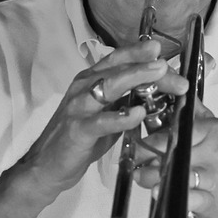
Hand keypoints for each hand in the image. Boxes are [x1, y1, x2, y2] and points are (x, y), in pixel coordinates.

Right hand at [14, 40, 187, 197]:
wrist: (47, 165)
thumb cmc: (81, 137)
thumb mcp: (108, 113)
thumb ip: (128, 99)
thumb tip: (161, 89)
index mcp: (91, 79)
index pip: (119, 59)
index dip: (141, 53)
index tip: (164, 52)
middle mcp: (84, 87)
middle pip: (119, 68)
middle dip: (147, 65)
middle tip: (169, 65)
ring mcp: (79, 107)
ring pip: (109, 85)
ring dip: (136, 77)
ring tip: (159, 73)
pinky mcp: (77, 130)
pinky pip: (101, 121)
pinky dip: (121, 116)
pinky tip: (138, 113)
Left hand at [135, 99, 217, 217]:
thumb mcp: (216, 134)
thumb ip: (195, 114)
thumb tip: (179, 90)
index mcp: (213, 130)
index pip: (177, 129)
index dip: (152, 138)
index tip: (139, 143)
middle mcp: (215, 151)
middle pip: (174, 150)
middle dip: (148, 156)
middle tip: (137, 161)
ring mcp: (215, 177)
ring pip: (178, 172)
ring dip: (152, 175)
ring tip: (141, 176)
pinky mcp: (212, 200)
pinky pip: (189, 197)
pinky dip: (171, 195)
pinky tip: (158, 191)